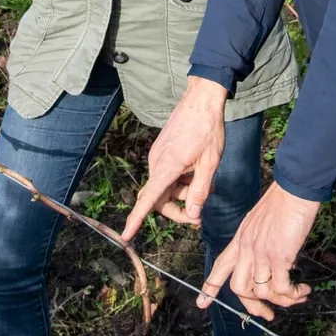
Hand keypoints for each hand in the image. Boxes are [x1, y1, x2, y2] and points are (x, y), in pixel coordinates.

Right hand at [122, 77, 228, 239]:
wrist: (201, 99)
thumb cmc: (208, 129)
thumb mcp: (210, 163)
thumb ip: (200, 191)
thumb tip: (192, 215)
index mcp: (166, 167)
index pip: (148, 200)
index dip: (136, 219)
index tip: (125, 236)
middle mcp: (157, 162)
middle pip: (159, 198)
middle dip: (177, 210)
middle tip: (199, 217)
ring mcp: (158, 156)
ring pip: (165, 186)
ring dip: (182, 193)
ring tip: (205, 184)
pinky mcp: (163, 150)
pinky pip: (168, 174)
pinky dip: (181, 180)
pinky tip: (197, 171)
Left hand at [197, 183, 319, 320]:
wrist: (295, 189)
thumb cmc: (284, 202)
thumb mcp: (262, 222)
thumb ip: (261, 241)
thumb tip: (276, 262)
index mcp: (241, 239)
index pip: (221, 265)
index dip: (211, 285)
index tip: (202, 302)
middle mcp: (246, 248)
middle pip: (238, 288)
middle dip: (253, 306)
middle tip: (268, 314)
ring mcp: (260, 253)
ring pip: (260, 292)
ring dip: (281, 301)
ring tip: (298, 297)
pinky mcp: (278, 256)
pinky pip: (281, 288)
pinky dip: (293, 294)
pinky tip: (303, 291)